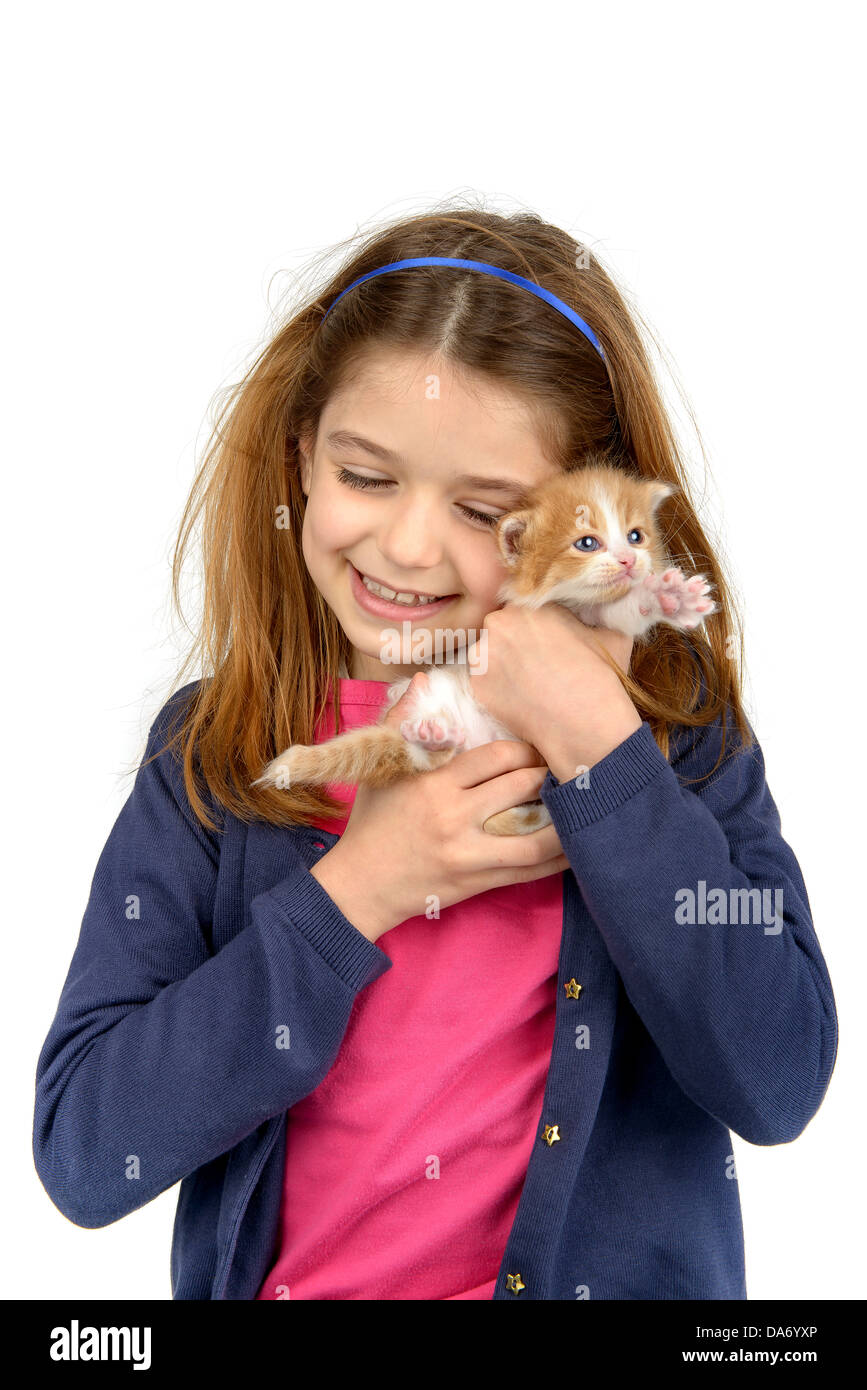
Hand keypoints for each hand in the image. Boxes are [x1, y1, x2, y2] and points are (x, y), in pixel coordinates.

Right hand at [309, 673, 569, 940]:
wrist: (360, 885)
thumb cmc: (371, 823)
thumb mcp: (379, 770)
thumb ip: (400, 721)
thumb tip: (423, 679)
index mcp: (434, 784)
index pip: (495, 756)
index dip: (526, 747)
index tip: (539, 742)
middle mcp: (455, 817)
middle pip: (521, 788)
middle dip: (549, 773)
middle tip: (568, 765)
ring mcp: (469, 853)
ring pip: (534, 835)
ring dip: (564, 819)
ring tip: (582, 803)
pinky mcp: (477, 882)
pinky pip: (527, 871)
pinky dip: (556, 860)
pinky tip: (575, 847)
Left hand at [468, 605, 641, 778]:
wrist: (582, 722)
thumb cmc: (598, 676)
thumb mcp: (608, 633)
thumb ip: (589, 619)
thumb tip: (591, 618)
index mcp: (528, 604)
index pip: (523, 608)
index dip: (533, 626)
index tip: (543, 641)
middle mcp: (499, 623)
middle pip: (500, 628)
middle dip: (512, 642)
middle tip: (533, 662)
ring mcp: (483, 654)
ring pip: (488, 654)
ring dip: (501, 664)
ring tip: (526, 683)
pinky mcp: (476, 684)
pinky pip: (484, 681)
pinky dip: (497, 689)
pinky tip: (518, 699)